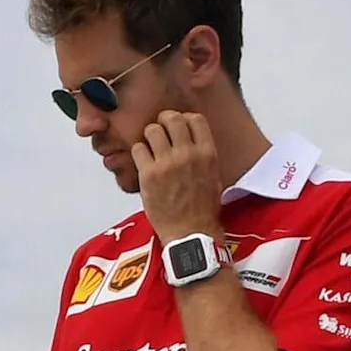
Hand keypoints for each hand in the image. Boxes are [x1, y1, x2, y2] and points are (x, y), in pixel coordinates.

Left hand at [134, 109, 223, 245]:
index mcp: (208, 153)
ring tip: (150, 147)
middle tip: (160, 130)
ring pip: (152, 130)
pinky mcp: (148, 174)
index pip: (195, 119)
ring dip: (149, 135)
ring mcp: (167, 163)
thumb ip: (202, 154)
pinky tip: (143, 161)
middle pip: (172, 119)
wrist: (191, 231)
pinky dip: (138, 152)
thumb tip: (191, 139)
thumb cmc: (203, 208)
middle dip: (164, 121)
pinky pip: (138, 149)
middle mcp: (188, 154)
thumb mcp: (213, 175)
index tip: (178, 125)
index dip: (184, 118)